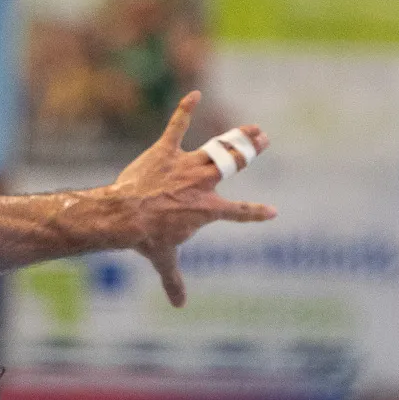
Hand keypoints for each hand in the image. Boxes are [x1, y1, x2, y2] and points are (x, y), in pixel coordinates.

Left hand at [109, 90, 275, 306]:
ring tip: (251, 127)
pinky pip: (177, 126)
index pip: (239, 214)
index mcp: (207, 211)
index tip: (272, 212)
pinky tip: (195, 94)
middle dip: (252, 152)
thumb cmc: (146, 239)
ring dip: (236, 136)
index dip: (256, 214)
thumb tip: (179, 306)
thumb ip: (174, 281)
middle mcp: (203, 185)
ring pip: (218, 147)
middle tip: (264, 140)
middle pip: (235, 165)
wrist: (125, 215)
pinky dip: (185, 109)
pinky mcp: (165, 150)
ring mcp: (185, 164)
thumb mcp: (165, 260)